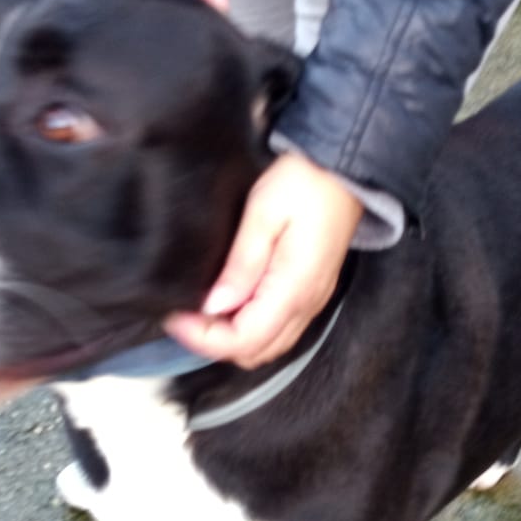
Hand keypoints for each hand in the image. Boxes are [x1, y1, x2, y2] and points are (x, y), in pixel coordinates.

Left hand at [165, 153, 362, 368]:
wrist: (344, 168)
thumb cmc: (304, 181)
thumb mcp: (264, 214)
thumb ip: (241, 264)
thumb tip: (214, 306)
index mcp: (294, 288)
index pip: (244, 339)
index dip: (204, 337)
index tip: (175, 317)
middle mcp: (307, 304)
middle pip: (255, 351)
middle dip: (215, 342)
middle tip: (185, 314)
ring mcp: (312, 302)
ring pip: (267, 345)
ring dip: (232, 337)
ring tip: (203, 310)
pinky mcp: (311, 293)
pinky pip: (279, 329)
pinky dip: (250, 328)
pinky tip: (230, 302)